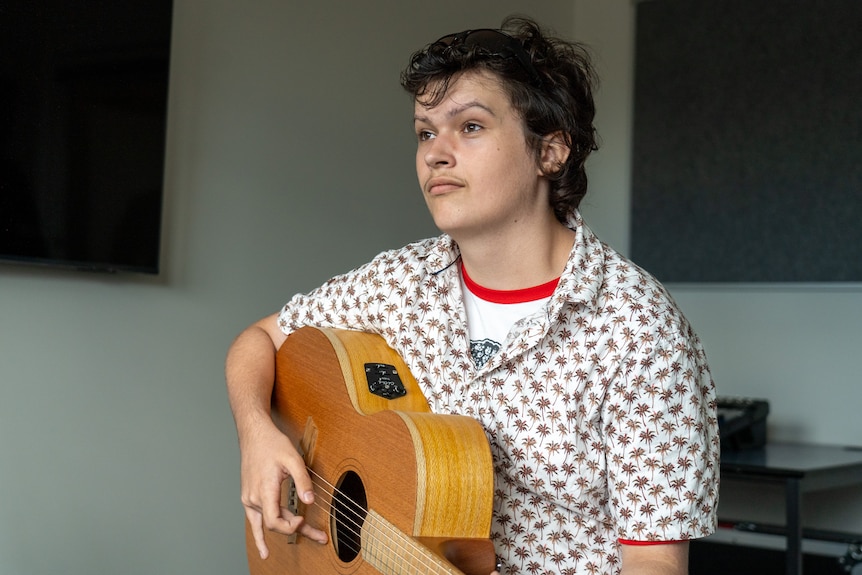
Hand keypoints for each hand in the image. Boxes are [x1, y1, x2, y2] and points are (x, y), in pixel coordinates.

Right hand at [239, 419, 327, 557]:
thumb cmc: (272, 444)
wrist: (254, 434)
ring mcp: (249, 499)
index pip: (275, 521)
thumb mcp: (293, 459)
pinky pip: (255, 521)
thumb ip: (302, 481)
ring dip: (287, 528)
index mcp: (264, 490)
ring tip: (310, 535)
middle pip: (275, 524)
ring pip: (269, 522)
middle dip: (298, 529)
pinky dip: (260, 536)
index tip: (303, 519)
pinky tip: (264, 550)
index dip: (290, 526)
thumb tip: (310, 501)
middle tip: (320, 536)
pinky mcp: (249, 497)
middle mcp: (253, 498)